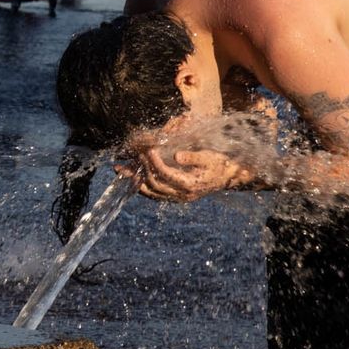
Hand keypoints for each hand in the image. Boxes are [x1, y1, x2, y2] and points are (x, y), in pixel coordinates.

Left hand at [123, 145, 244, 202]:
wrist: (227, 177)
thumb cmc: (219, 163)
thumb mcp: (209, 157)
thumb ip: (193, 157)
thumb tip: (177, 155)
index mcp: (190, 184)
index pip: (166, 174)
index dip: (155, 162)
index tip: (148, 150)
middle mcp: (182, 194)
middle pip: (155, 185)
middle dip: (142, 169)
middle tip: (134, 155)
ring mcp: (178, 198)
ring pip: (151, 192)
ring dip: (134, 180)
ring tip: (120, 170)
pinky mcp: (175, 197)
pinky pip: (155, 194)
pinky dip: (141, 186)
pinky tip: (131, 177)